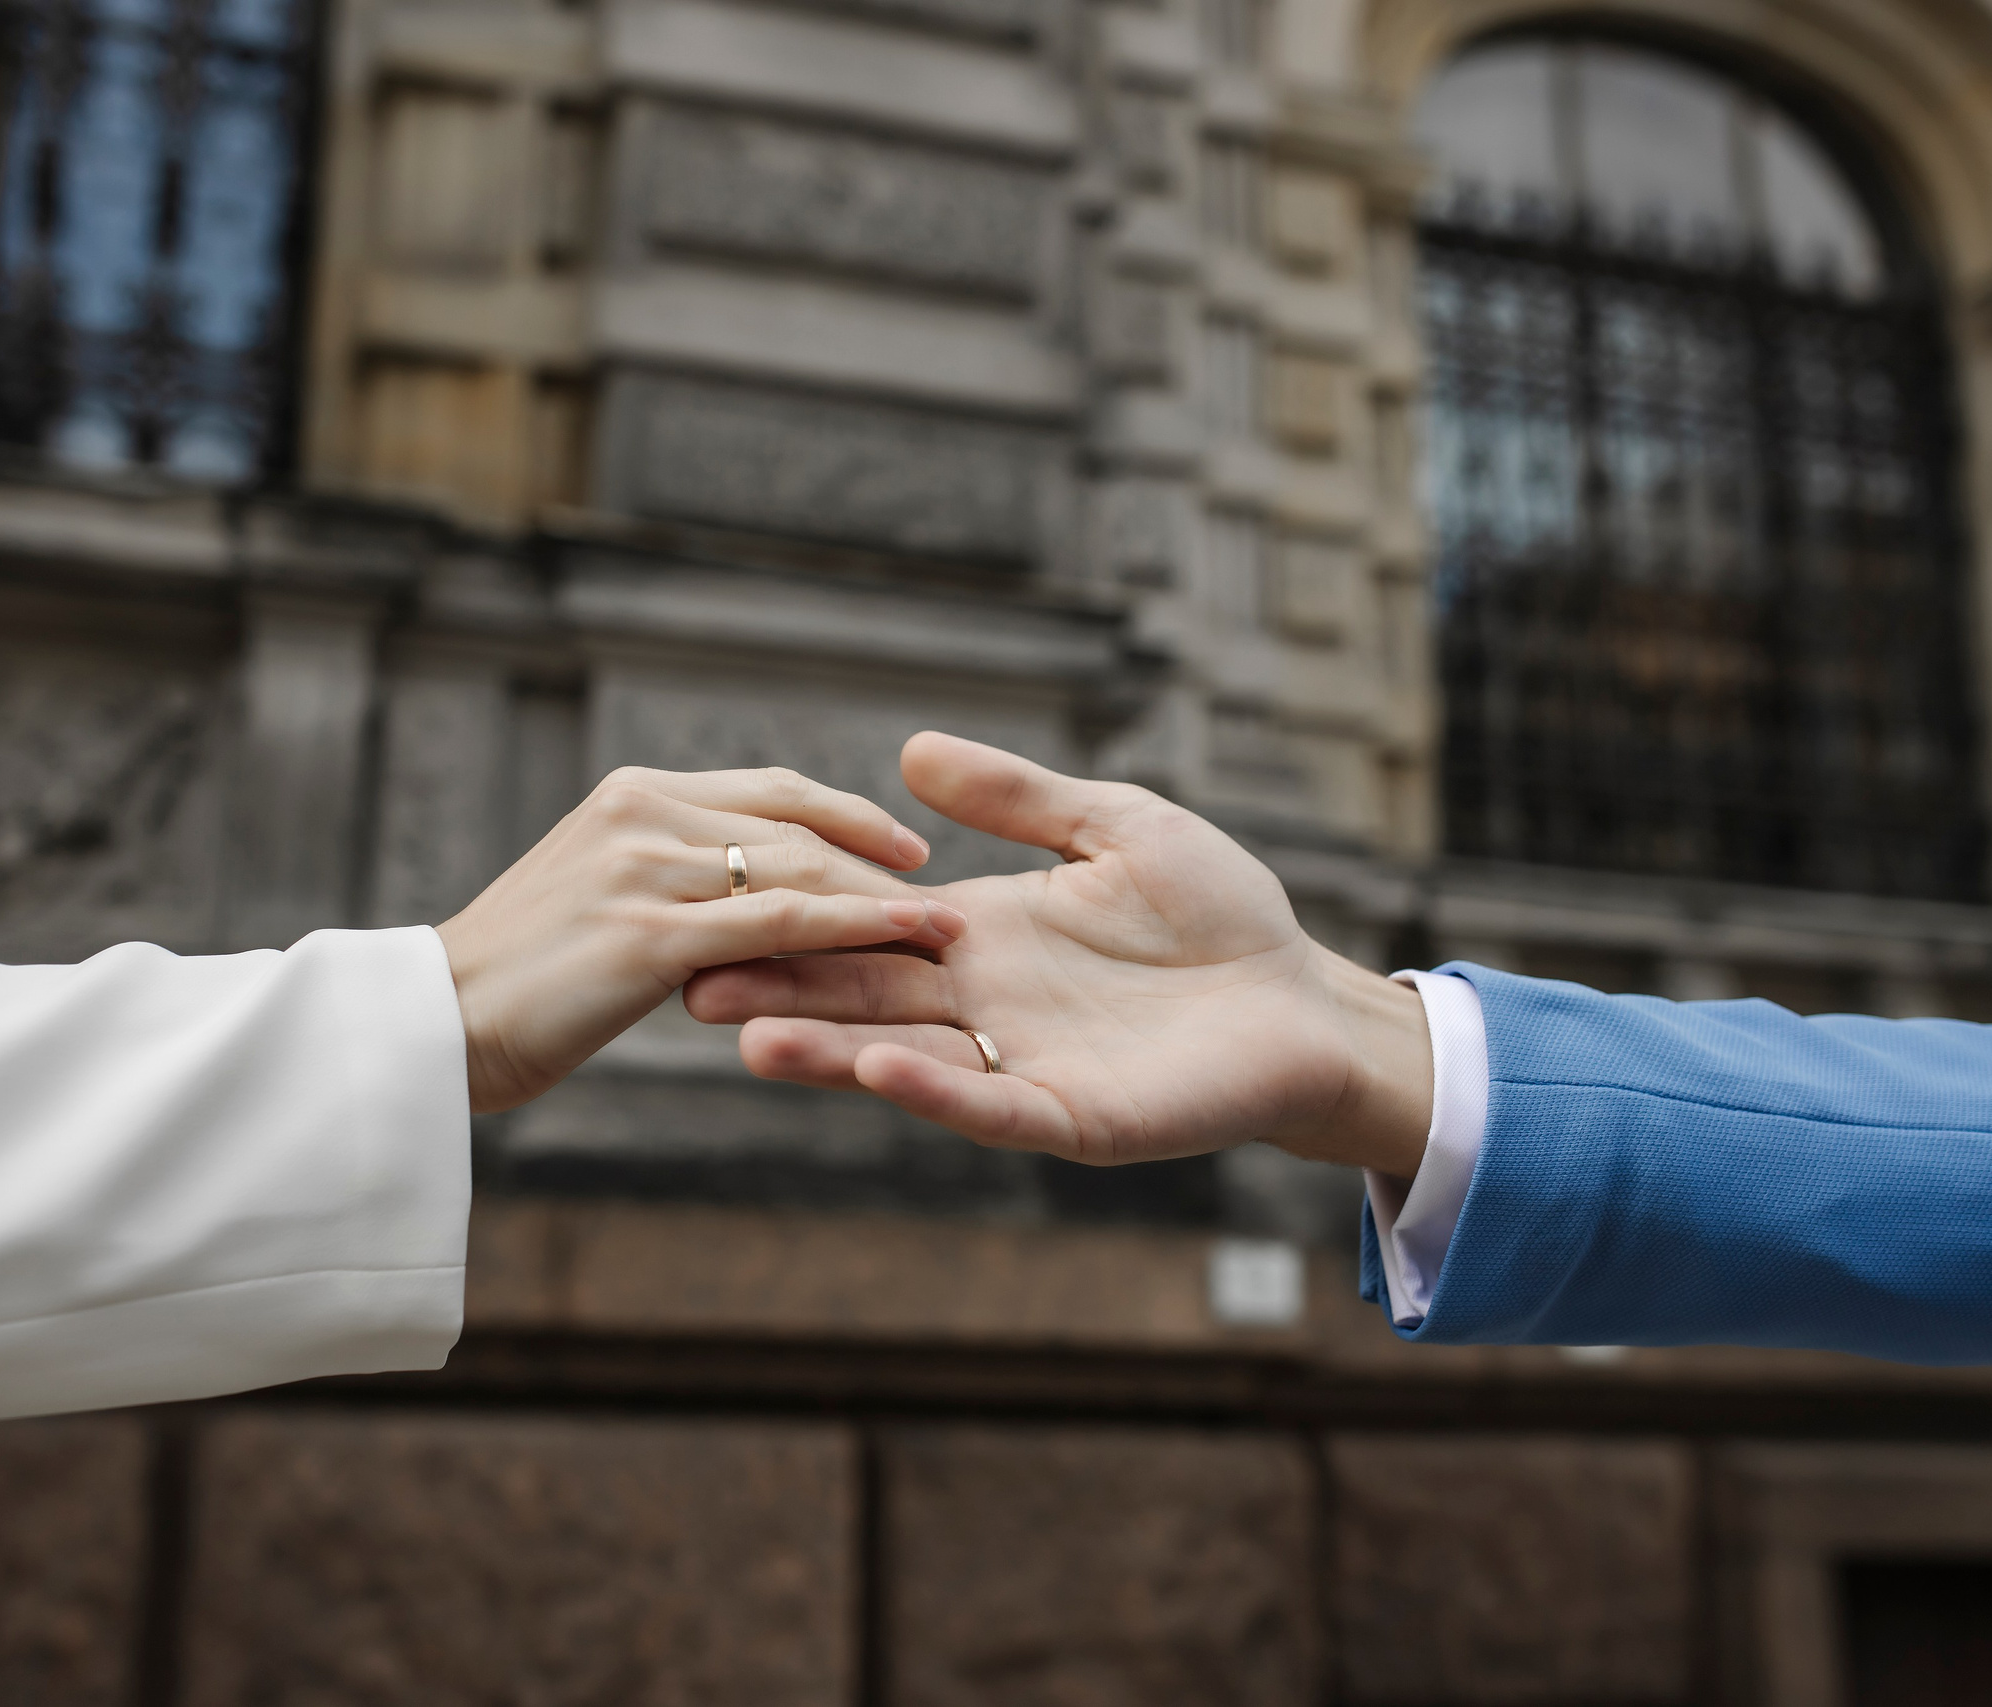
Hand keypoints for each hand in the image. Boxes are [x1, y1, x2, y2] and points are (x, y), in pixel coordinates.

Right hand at [439, 766, 964, 1112]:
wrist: (432, 1022)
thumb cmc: (512, 980)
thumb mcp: (589, 899)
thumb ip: (658, 878)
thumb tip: (725, 895)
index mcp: (630, 797)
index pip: (766, 789)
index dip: (843, 815)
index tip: (901, 845)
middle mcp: (641, 814)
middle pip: (794, 825)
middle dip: (877, 859)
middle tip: (941, 895)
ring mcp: (645, 869)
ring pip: (797, 870)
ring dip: (882, 898)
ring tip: (947, 927)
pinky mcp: (649, 935)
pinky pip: (779, 924)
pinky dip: (857, 928)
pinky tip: (909, 939)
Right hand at [682, 735, 1432, 1176]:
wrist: (1305, 1000)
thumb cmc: (1219, 914)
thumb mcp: (1113, 827)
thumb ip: (1018, 798)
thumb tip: (911, 753)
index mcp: (983, 936)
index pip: (868, 926)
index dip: (798, 917)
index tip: (715, 902)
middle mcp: (984, 1005)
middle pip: (862, 996)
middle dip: (779, 989)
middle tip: (686, 980)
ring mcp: (1022, 1065)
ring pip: (905, 1060)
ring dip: (829, 1050)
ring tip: (747, 1035)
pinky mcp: (1073, 1117)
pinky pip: (991, 1104)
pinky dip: (934, 1091)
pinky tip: (879, 1070)